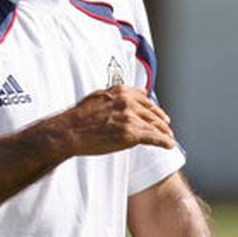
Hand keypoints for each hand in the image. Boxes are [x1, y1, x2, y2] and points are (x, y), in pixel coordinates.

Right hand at [52, 85, 174, 155]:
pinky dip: (164, 142)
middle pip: (152, 112)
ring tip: (168, 138)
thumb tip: (139, 92)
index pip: (145, 100)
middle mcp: (128, 102)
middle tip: (166, 127)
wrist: (69, 131)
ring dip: (164, 132)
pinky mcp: (131, 134)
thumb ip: (118, 94)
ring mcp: (130, 118)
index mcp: (121, 91)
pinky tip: (169, 145)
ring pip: (155, 125)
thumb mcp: (99, 96)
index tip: (158, 114)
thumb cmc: (79, 116)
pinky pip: (154, 138)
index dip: (154, 108)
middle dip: (161, 121)